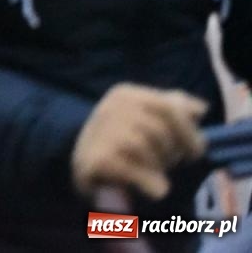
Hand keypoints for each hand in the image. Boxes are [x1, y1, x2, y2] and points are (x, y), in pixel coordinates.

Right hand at [72, 83, 206, 200]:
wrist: (82, 161)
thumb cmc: (123, 138)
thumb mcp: (146, 115)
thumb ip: (173, 107)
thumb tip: (200, 108)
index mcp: (126, 94)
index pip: (170, 108)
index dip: (188, 133)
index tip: (194, 152)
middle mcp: (110, 107)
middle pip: (160, 130)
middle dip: (172, 151)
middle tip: (169, 163)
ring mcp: (101, 132)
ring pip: (147, 148)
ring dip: (159, 167)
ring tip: (155, 172)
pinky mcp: (96, 159)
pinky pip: (137, 172)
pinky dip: (151, 184)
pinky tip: (153, 189)